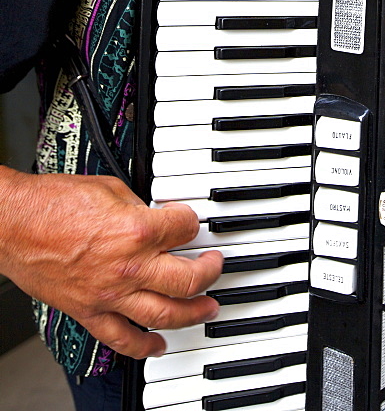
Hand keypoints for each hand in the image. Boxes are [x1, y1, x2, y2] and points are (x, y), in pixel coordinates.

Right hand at [0, 167, 221, 358]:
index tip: (192, 222)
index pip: (187, 228)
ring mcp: (110, 294)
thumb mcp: (110, 188)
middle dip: (210, 272)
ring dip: (193, 312)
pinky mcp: (90, 311)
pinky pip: (123, 338)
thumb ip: (139, 206)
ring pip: (165, 313)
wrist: (14, 225)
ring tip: (208, 307)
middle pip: (189, 279)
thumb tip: (156, 215)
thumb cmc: (52, 203)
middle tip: (215, 266)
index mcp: (137, 229)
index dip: (193, 221)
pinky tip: (159, 344)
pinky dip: (145, 346)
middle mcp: (129, 266)